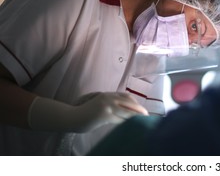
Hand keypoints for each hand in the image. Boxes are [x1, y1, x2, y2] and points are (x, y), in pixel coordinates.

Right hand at [28, 92, 147, 132]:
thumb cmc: (84, 113)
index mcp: (107, 94)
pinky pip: (120, 119)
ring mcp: (107, 105)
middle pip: (129, 102)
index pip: (126, 96)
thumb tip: (122, 110)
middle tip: (146, 115)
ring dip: (136, 117)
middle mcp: (108, 97)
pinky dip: (127, 123)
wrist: (71, 117)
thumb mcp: (98, 104)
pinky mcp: (105, 114)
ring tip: (143, 121)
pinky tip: (131, 126)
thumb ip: (109, 104)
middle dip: (139, 109)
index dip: (135, 102)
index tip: (141, 109)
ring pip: (127, 111)